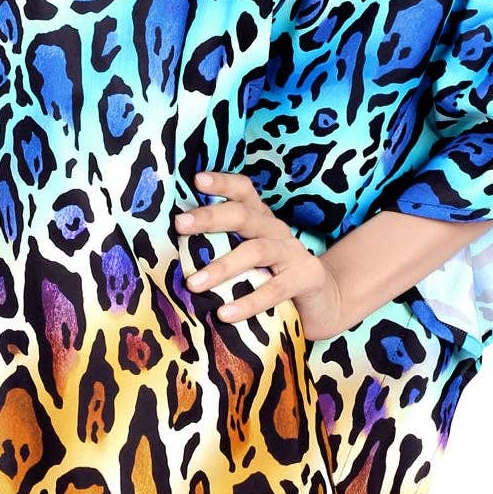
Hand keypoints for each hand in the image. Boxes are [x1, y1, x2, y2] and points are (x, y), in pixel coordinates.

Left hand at [174, 170, 345, 342]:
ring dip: (222, 267)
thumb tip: (171, 251)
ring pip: (255, 251)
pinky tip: (225, 313)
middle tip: (179, 224)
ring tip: (194, 284)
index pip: (243, 191)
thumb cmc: (271, 279)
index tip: (197, 180)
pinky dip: (248, 302)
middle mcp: (276, 230)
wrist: (321, 303)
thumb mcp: (247, 259)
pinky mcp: (307, 277)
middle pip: (242, 215)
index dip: (222, 183)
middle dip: (209, 217)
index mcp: (260, 219)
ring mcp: (293, 252)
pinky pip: (275, 289)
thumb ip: (220, 249)